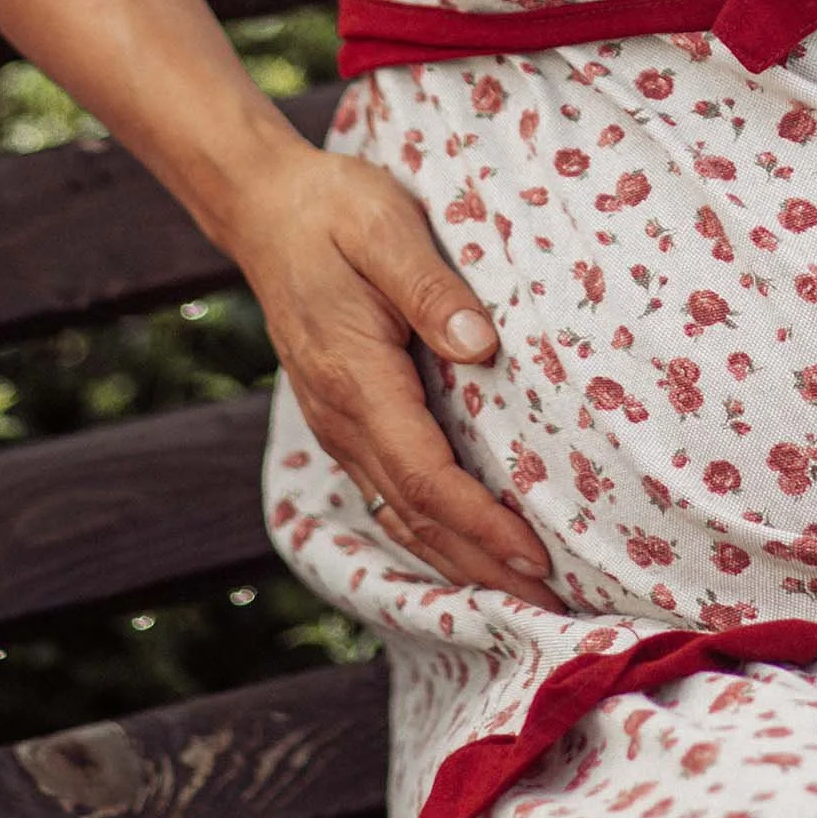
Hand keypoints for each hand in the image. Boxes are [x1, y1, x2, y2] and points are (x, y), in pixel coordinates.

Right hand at [227, 134, 567, 607]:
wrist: (266, 210)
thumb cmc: (335, 210)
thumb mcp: (386, 228)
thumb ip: (432, 288)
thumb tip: (482, 347)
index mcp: (357, 379)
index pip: (427, 476)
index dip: (482, 525)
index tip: (535, 556)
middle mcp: (343, 418)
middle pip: (417, 516)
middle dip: (481, 567)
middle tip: (550, 607)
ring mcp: (338, 424)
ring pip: (400, 514)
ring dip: (458, 561)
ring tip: (520, 596)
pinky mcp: (344, 419)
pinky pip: (388, 492)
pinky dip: (430, 532)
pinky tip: (465, 550)